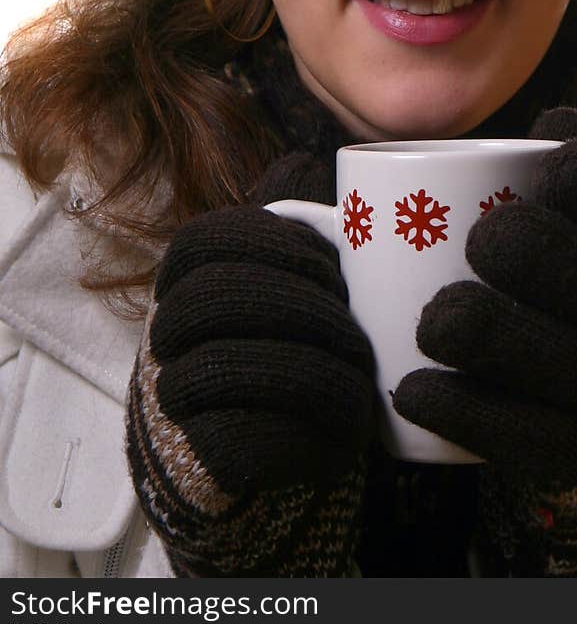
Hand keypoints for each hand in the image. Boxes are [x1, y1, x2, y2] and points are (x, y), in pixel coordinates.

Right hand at [125, 154, 376, 576]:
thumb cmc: (288, 341)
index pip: (205, 238)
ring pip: (226, 367)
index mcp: (187, 278)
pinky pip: (245, 436)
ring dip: (311, 363)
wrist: (267, 452)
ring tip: (362, 366)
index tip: (331, 263)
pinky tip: (349, 417)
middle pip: (213, 298)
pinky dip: (308, 422)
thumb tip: (306, 161)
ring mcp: (177, 400)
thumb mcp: (291, 274)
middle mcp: (167, 334)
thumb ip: (295, 220)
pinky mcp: (203, 462)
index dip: (270, 243)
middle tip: (355, 320)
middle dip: (299, 305)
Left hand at [391, 108, 576, 575]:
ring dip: (501, 337)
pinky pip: (537, 442)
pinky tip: (413, 389)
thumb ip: (540, 158)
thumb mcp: (542, 211)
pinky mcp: (575, 455)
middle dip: (541, 255)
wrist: (545, 396)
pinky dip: (470, 414)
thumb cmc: (532, 275)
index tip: (532, 177)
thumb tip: (559, 119)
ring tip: (432, 321)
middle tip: (476, 243)